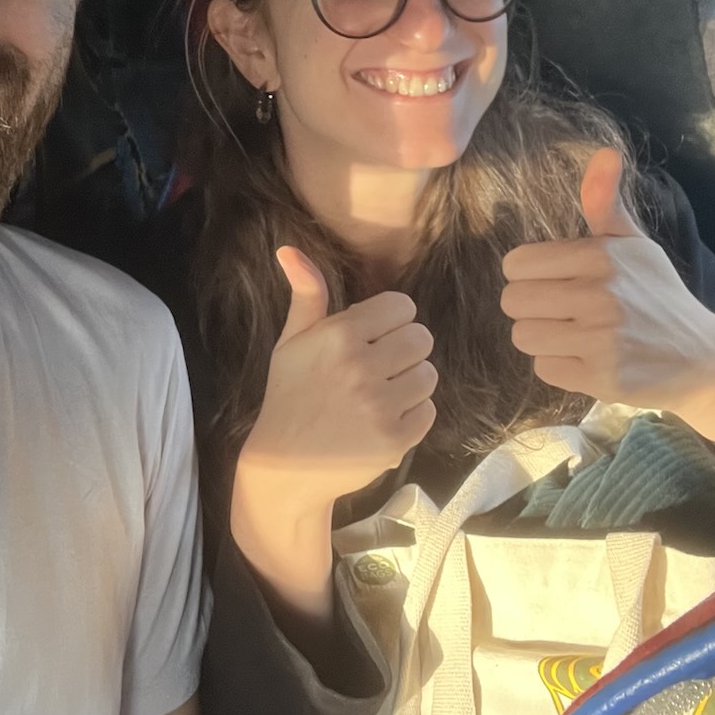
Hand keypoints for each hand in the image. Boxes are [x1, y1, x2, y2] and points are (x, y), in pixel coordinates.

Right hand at [237, 248, 437, 510]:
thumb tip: (290, 248)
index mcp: (339, 335)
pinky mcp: (395, 440)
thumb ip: (306, 294)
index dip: (391, 321)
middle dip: (404, 350)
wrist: (285, 466)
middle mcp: (362, 367)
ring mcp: (380, 406)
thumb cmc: (289, 396)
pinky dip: (413, 414)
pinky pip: (429, 411)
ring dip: (411, 382)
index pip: (402, 307)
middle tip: (379, 367)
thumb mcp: (290, 342)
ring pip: (429, 374)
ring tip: (382, 393)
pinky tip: (385, 418)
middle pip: (421, 338)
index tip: (373, 338)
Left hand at [499, 149, 714, 442]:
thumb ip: (606, 203)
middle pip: (513, 301)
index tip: (554, 280)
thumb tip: (604, 152)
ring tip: (575, 334)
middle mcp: (601, 296)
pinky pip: (544, 369)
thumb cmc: (659, 295)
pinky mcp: (602, 379)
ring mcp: (602, 340)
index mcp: (602, 257)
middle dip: (532, 307)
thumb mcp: (635, 245)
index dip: (528, 274)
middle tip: (562, 311)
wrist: (703, 356)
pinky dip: (560, 366)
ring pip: (524, 336)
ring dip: (543, 338)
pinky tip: (588, 359)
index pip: (516, 264)